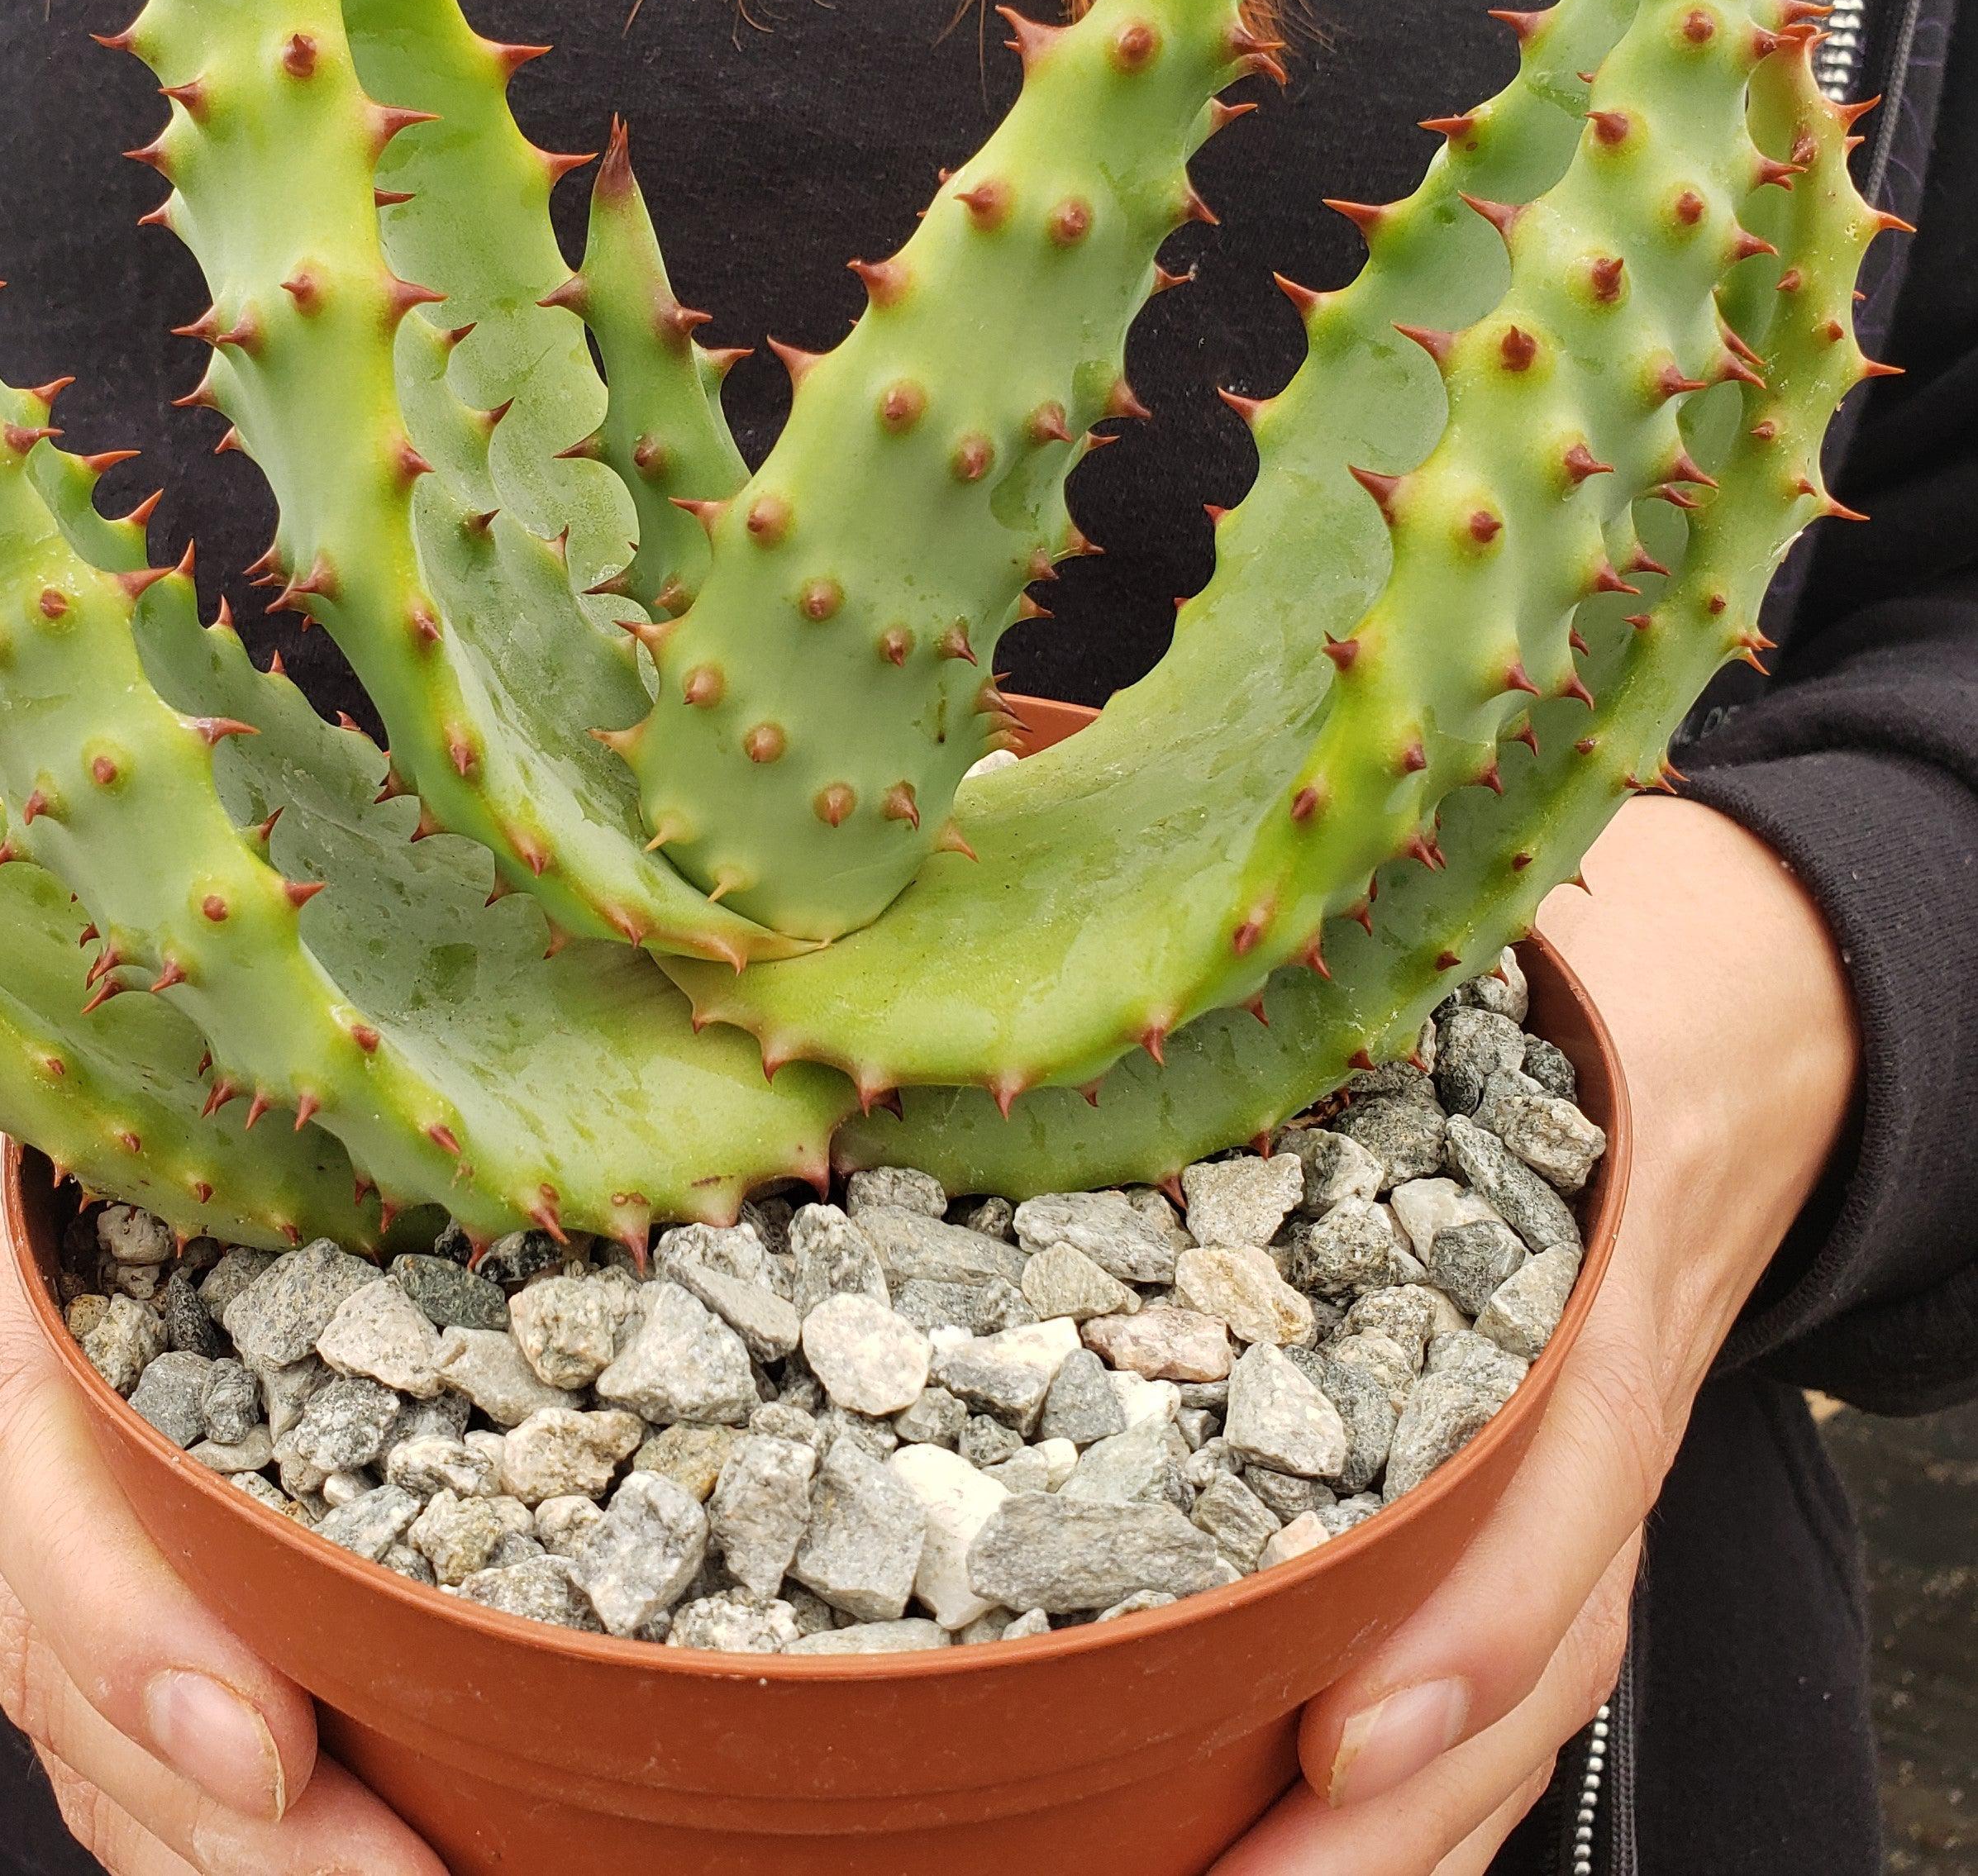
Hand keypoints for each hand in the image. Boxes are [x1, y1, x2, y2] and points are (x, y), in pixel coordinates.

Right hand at [0, 975, 444, 1875]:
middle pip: (85, 1685)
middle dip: (251, 1827)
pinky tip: (320, 1860)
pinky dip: (198, 1829)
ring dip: (244, 1861)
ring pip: (94, 1751)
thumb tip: (412, 1113)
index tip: (268, 1750)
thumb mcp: (68, 1082)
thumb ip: (198, 1114)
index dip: (139, 1641)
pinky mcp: (31, 1591)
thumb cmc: (4, 1111)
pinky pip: (97, 1741)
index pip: (37, 1499)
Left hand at [1207, 796, 1860, 1874]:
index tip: (1345, 1732)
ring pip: (1521, 1688)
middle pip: (1535, 1638)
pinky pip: (1500, 1664)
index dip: (1470, 1615)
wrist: (1716, 1040)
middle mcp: (1594, 1397)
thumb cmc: (1555, 1006)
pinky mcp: (1542, 1506)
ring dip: (1396, 1831)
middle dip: (1401, 1803)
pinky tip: (1296, 1839)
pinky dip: (1415, 1773)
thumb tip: (1063, 1008)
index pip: (1565, 1466)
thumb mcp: (1472, 987)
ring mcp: (1578, 1470)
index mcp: (1594, 1256)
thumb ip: (1314, 1015)